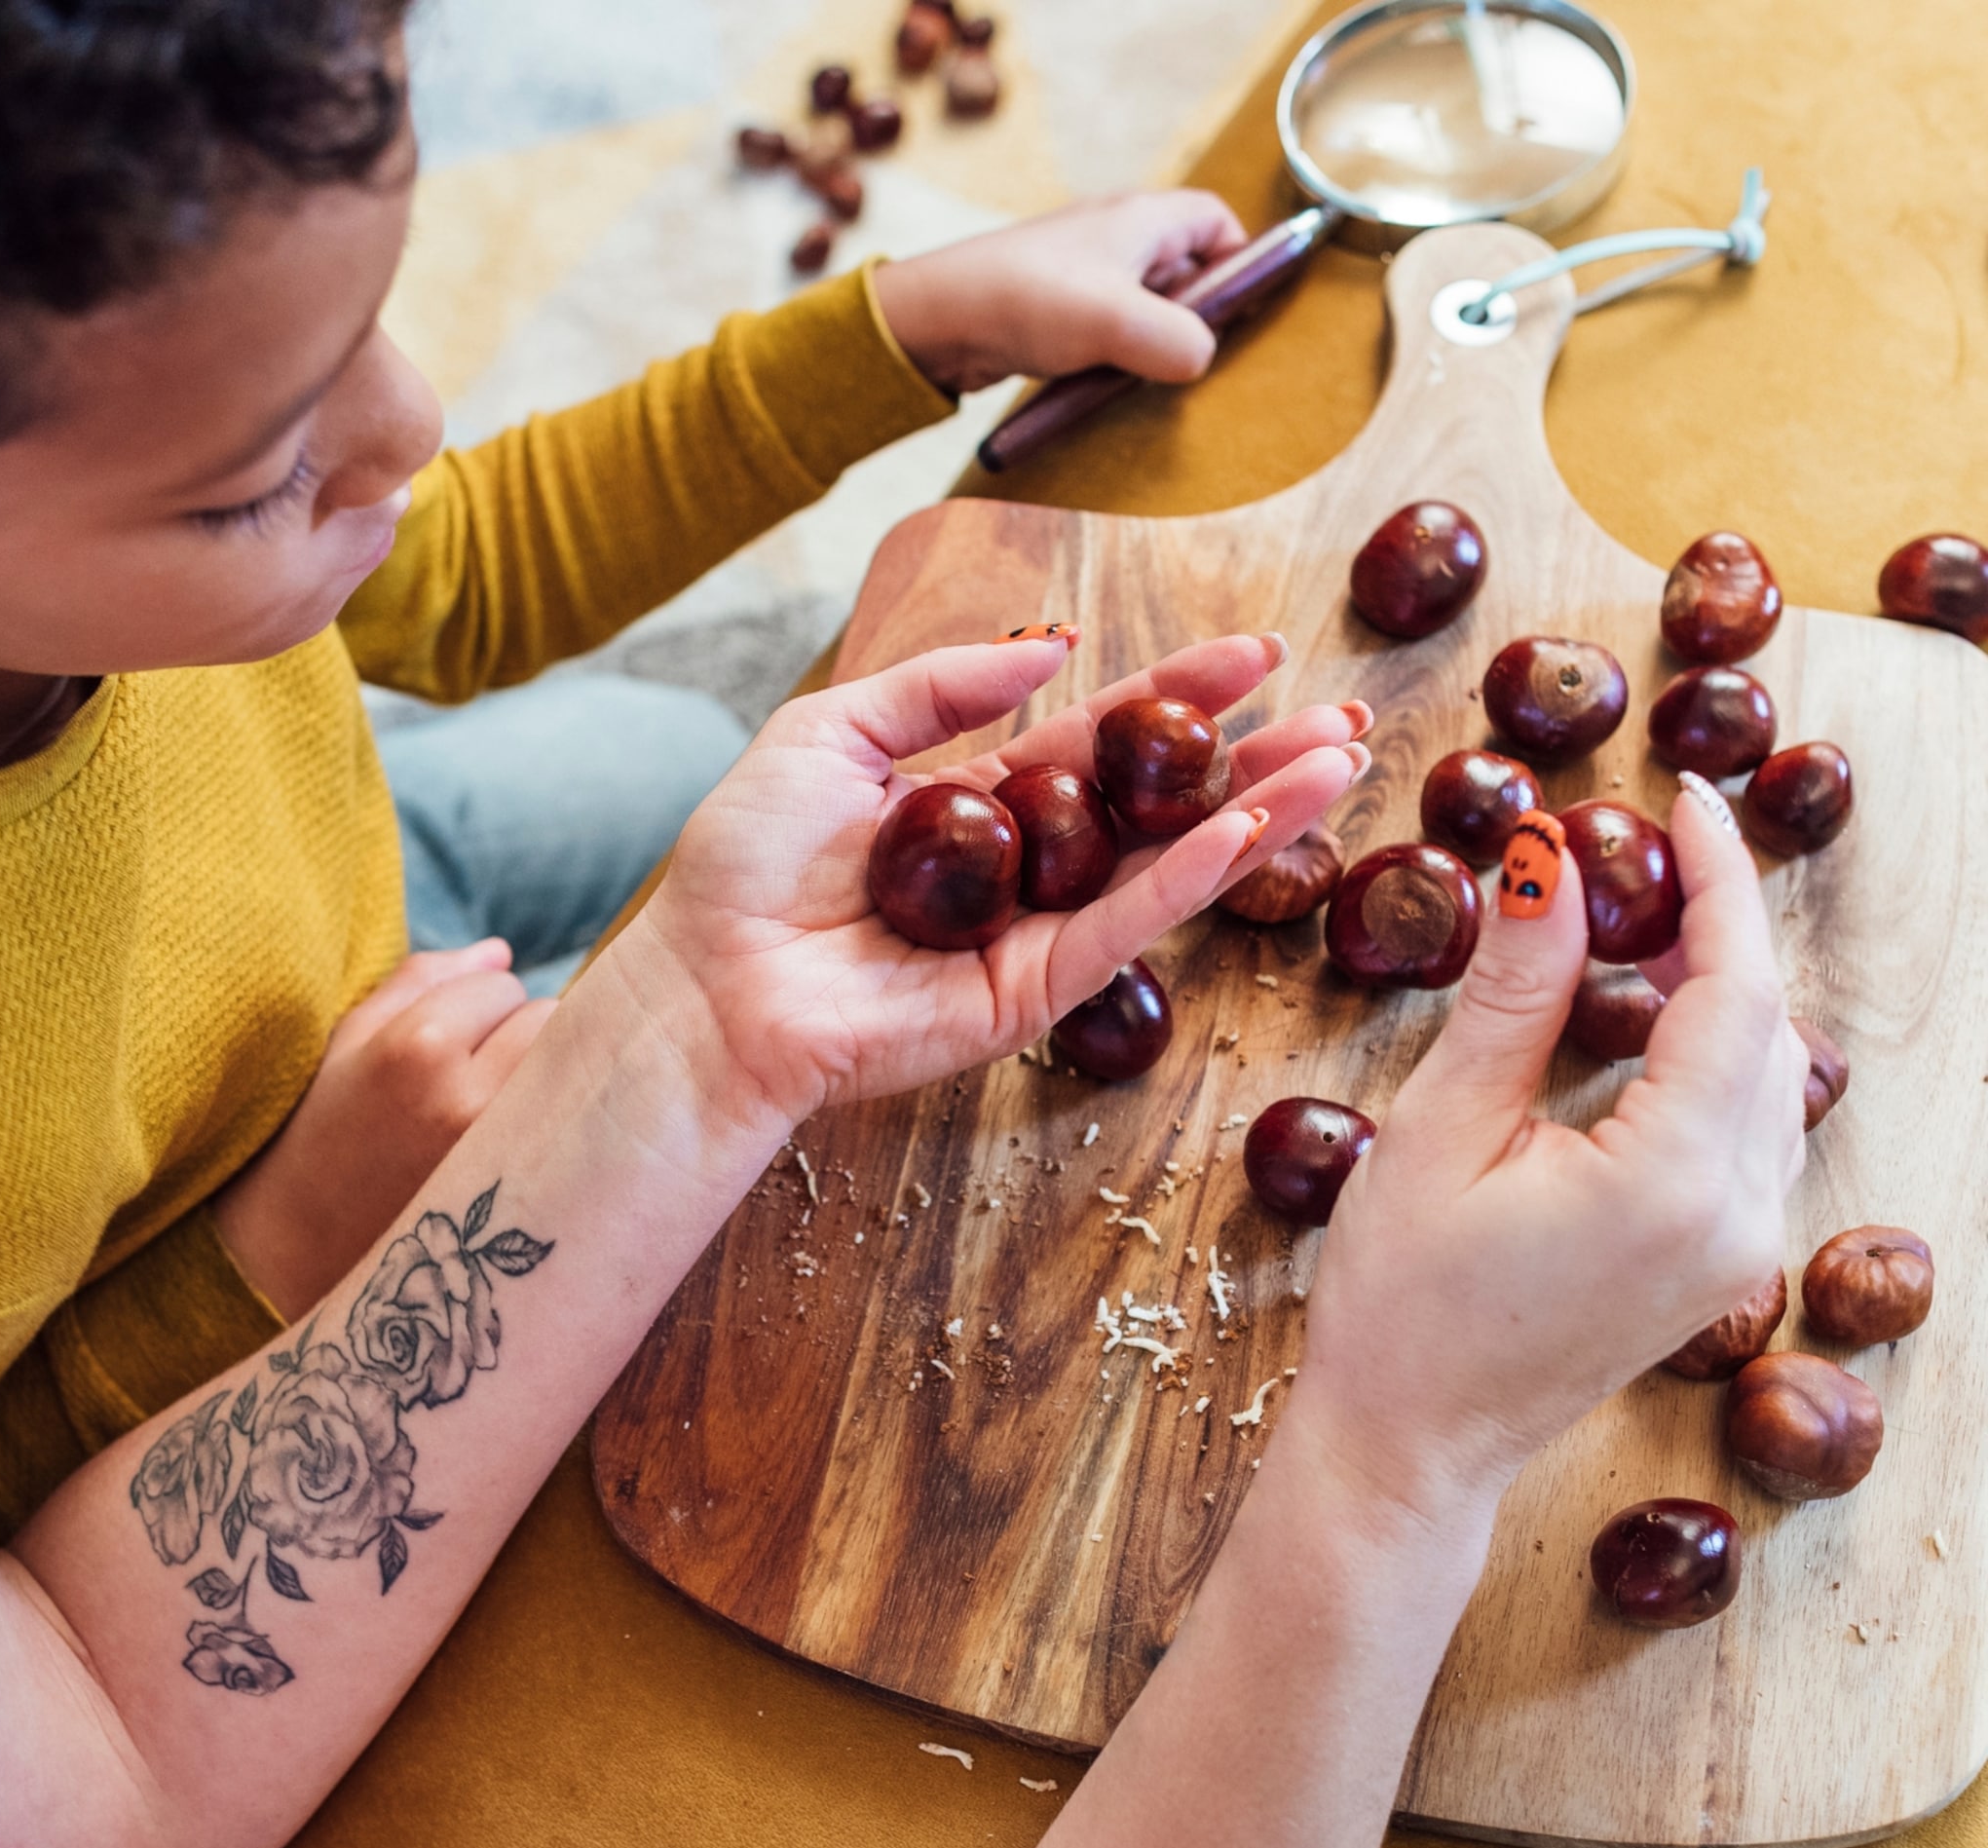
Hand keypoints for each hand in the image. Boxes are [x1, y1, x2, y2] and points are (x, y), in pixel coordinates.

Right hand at [211, 940, 555, 1321]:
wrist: (299, 1257)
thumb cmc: (324, 1133)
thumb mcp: (349, 1040)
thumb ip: (424, 980)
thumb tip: (503, 952)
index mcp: (416, 1047)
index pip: (502, 985)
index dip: (477, 1009)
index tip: (441, 1046)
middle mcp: (469, 1097)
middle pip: (551, 1019)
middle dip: (520, 1037)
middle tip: (471, 1080)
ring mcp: (508, 1151)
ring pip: (575, 1068)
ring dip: (548, 1076)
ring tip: (491, 1112)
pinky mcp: (533, 1195)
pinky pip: (581, 1125)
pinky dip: (563, 1123)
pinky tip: (523, 1145)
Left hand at [626, 631, 1365, 1129]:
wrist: (710, 982)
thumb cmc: (748, 862)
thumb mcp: (833, 730)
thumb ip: (941, 687)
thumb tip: (1053, 649)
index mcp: (980, 799)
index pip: (1102, 735)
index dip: (1178, 692)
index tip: (1258, 651)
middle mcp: (1024, 864)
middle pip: (1159, 801)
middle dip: (1251, 757)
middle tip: (1342, 716)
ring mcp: (1036, 931)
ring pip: (1165, 865)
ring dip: (1256, 814)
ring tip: (1337, 764)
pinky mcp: (1034, 993)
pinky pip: (1124, 927)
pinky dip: (1189, 879)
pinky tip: (1251, 829)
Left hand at [871, 192, 1248, 394]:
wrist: (938, 319)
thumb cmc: (1026, 301)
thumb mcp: (1118, 321)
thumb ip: (1179, 340)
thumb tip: (1203, 357)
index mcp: (1143, 219)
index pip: (1218, 221)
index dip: (1241, 261)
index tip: (1242, 311)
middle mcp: (1117, 237)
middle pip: (1187, 267)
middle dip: (1199, 313)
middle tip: (1193, 357)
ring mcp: (1086, 273)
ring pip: (1147, 306)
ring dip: (1154, 343)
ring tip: (1145, 374)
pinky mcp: (1059, 309)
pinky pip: (1109, 330)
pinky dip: (1117, 356)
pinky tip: (1105, 382)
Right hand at [1295, 790, 1808, 1520]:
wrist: (1410, 1445)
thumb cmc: (1403, 1304)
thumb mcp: (1443, 1129)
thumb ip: (1514, 989)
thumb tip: (1546, 859)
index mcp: (1673, 1181)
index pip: (1735, 991)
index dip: (1717, 883)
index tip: (1684, 802)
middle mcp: (1736, 1218)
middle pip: (1764, 1029)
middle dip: (1710, 927)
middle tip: (1629, 857)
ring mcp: (1738, 1250)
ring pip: (1762, 1079)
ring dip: (1709, 992)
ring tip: (1619, 929)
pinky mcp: (1717, 1265)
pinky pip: (1741, 1129)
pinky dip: (1702, 1059)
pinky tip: (1628, 1027)